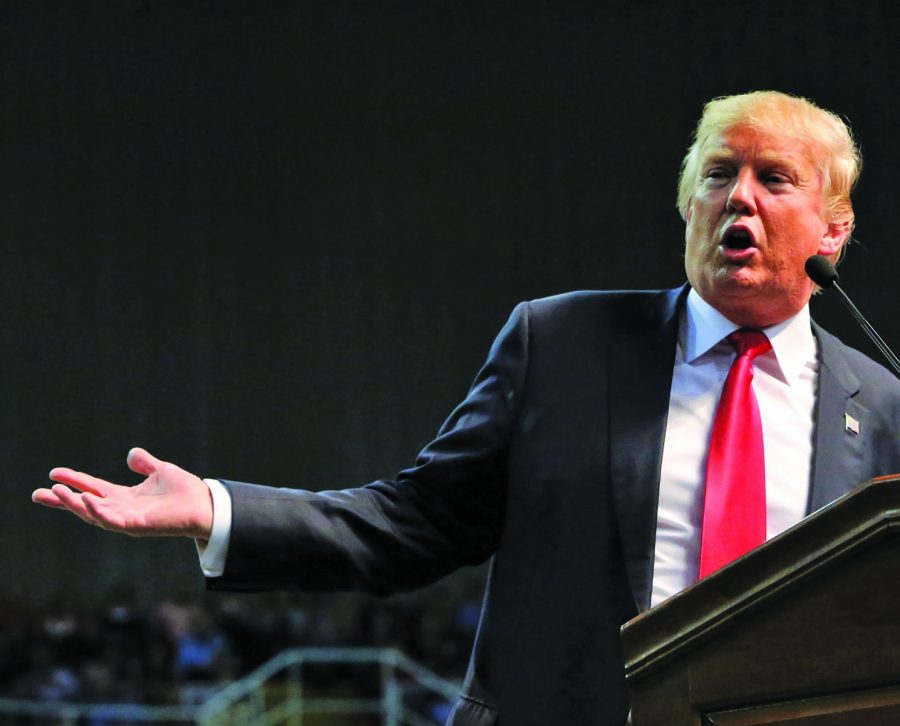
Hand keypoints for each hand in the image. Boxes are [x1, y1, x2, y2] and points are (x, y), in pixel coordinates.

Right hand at [32, 448, 212, 539]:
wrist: (206, 504)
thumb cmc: (185, 492)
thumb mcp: (161, 471)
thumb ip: (145, 464)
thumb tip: (131, 454)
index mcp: (126, 497)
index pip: (93, 488)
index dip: (74, 481)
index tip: (53, 473)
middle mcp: (123, 510)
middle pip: (85, 505)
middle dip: (62, 500)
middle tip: (37, 494)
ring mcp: (128, 519)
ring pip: (93, 513)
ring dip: (74, 503)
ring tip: (56, 492)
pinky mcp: (138, 526)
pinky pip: (112, 521)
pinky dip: (97, 511)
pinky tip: (84, 500)